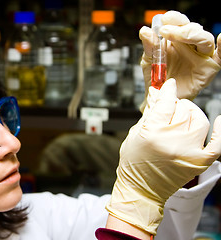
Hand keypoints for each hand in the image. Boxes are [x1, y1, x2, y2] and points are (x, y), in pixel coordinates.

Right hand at [106, 79, 220, 234]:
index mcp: (153, 133)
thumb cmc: (134, 164)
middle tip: (170, 108)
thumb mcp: (135, 134)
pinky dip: (219, 130)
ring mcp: (189, 152)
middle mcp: (173, 141)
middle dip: (175, 105)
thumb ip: (150, 113)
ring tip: (183, 117)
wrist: (142, 190)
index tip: (168, 85)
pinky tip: (218, 120)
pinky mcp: (199, 161)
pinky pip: (217, 142)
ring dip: (191, 113)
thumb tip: (157, 94)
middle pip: (183, 109)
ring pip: (200, 119)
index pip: (165, 102)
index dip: (167, 91)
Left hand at [139, 10, 220, 111]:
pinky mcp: (208, 68)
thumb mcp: (149, 60)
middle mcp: (190, 45)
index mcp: (176, 39)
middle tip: (165, 30)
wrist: (160, 97)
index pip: (179, 23)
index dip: (174, 18)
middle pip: (192, 29)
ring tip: (176, 35)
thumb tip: (145, 31)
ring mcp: (201, 55)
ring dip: (191, 34)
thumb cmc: (157, 77)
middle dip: (179, 27)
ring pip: (204, 39)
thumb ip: (149, 45)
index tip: (163, 20)